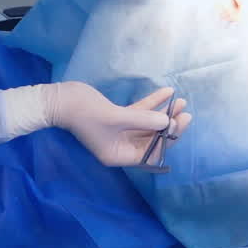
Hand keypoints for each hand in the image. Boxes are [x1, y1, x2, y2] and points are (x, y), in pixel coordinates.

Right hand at [48, 82, 191, 166]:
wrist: (61, 99)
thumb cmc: (85, 113)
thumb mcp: (116, 118)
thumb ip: (143, 120)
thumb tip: (168, 122)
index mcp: (119, 155)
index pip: (149, 153)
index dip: (166, 140)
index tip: (178, 124)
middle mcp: (121, 146)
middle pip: (152, 138)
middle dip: (169, 125)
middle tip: (186, 113)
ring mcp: (119, 131)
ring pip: (148, 124)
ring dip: (164, 113)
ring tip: (182, 101)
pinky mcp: (117, 117)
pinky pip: (139, 112)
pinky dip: (153, 103)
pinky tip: (166, 92)